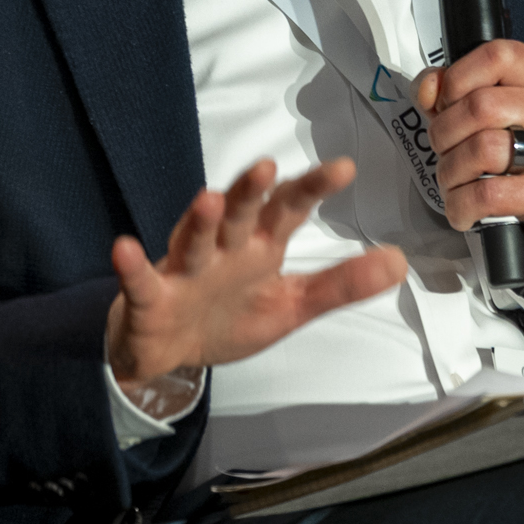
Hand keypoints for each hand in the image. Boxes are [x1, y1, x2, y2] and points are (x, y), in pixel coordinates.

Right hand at [106, 157, 407, 394]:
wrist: (169, 356)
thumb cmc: (229, 318)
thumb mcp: (291, 306)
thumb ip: (340, 284)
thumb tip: (401, 262)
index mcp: (258, 249)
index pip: (288, 211)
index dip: (312, 190)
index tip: (343, 168)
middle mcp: (222, 250)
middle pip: (239, 215)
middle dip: (251, 192)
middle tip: (268, 166)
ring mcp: (183, 271)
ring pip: (192, 241)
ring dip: (198, 221)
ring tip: (209, 199)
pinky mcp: (149, 298)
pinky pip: (140, 281)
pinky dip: (131, 268)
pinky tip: (123, 249)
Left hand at [411, 41, 523, 289]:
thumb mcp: (494, 127)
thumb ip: (457, 98)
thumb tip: (428, 87)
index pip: (498, 55)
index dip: (457, 77)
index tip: (444, 105)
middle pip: (481, 105)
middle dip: (444, 134)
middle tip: (446, 155)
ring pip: (481, 149)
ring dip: (450, 173)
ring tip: (454, 186)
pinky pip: (489, 193)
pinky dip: (461, 206)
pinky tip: (464, 212)